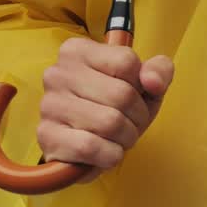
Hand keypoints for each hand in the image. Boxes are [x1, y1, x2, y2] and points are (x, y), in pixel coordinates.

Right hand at [37, 37, 172, 180]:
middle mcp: (58, 73)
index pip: (127, 61)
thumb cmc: (115, 110)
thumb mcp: (144, 86)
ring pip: (111, 123)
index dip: (142, 86)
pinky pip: (91, 147)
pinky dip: (109, 155)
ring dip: (126, 138)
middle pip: (123, 94)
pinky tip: (104, 152)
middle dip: (138, 117)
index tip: (135, 96)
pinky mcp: (47, 136)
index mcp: (78, 50)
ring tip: (117, 138)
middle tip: (130, 124)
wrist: (83, 149)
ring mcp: (49, 104)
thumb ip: (159, 72)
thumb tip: (153, 82)